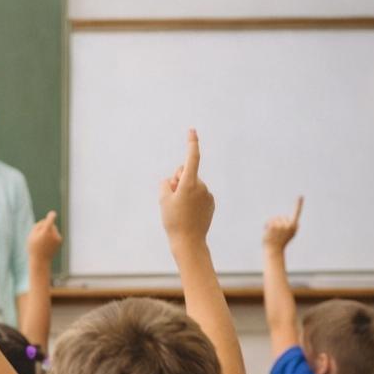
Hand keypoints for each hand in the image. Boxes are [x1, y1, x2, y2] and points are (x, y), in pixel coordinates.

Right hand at [27, 210, 61, 260]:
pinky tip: (48, 244)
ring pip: (53, 229)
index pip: (50, 220)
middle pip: (50, 224)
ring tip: (43, 242)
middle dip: (46, 227)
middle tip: (39, 236)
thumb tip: (46, 220)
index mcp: (45, 232)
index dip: (51, 216)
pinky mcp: (60, 241)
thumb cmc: (34, 247)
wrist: (41, 261)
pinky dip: (52, 236)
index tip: (53, 213)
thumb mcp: (31, 235)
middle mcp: (53, 234)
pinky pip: (56, 233)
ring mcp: (57, 238)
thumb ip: (38, 225)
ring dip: (49, 232)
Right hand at [158, 129, 214, 248]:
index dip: (191, 143)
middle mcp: (201, 186)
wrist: (189, 242)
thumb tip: (174, 179)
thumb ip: (166, 184)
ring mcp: (207, 194)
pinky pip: (198, 194)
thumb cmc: (173, 221)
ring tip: (180, 210)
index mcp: (190, 184)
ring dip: (184, 192)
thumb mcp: (163, 200)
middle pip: (186, 174)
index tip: (192, 131)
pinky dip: (192, 200)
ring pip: (192, 185)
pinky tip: (189, 213)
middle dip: (178, 180)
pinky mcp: (210, 203)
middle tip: (172, 199)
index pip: (192, 159)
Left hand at [263, 196, 302, 250]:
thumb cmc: (281, 243)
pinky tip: (267, 232)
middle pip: (281, 217)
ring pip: (274, 219)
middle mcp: (289, 225)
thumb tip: (297, 224)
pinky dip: (266, 226)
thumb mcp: (289, 236)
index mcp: (294, 226)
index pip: (297, 213)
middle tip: (276, 234)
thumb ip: (293, 228)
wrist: (274, 251)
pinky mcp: (274, 226)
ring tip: (272, 234)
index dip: (298, 204)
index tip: (300, 196)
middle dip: (277, 223)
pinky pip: (269, 222)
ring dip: (271, 225)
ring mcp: (281, 225)